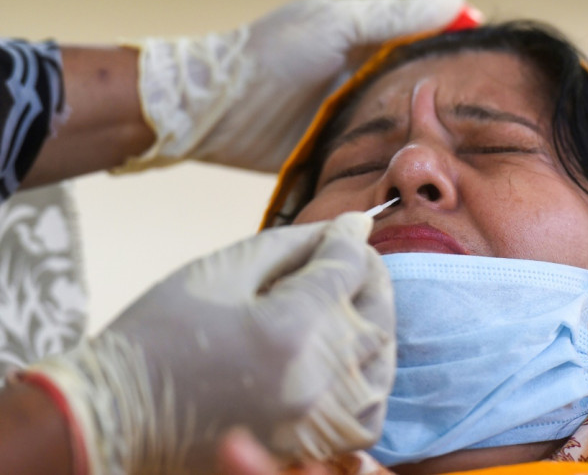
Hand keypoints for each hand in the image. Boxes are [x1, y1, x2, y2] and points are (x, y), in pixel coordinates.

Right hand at [23, 213, 394, 473]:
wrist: (116, 414)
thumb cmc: (159, 332)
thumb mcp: (222, 269)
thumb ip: (294, 244)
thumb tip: (352, 226)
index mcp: (290, 329)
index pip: (348, 270)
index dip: (350, 241)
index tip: (347, 228)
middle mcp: (315, 380)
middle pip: (376, 315)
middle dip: (369, 278)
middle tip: (349, 261)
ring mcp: (316, 423)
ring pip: (381, 365)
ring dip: (374, 326)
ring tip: (349, 305)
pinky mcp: (308, 449)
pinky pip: (367, 417)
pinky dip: (368, 381)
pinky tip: (346, 359)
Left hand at [116, 0, 463, 172]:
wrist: (215, 109)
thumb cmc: (272, 55)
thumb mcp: (335, 24)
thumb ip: (392, 19)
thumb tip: (457, 0)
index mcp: (366, 44)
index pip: (425, 47)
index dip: (458, 56)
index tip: (496, 71)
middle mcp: (364, 81)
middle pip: (417, 91)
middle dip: (447, 105)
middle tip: (490, 124)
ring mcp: (351, 120)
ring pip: (400, 127)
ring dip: (424, 137)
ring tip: (467, 155)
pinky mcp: (337, 155)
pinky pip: (374, 158)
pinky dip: (395, 162)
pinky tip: (422, 172)